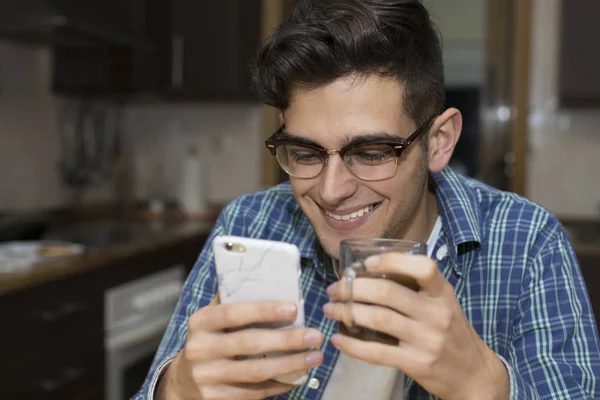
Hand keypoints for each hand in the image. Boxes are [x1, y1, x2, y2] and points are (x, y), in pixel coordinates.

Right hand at [158, 295, 323, 399]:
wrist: (183, 379)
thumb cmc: (209, 339)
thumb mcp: (212, 317)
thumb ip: (233, 300)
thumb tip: (268, 278)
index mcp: (200, 322)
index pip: (233, 313)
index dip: (263, 310)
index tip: (293, 309)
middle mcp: (199, 349)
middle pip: (249, 344)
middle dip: (287, 340)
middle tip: (314, 335)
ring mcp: (207, 377)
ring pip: (256, 371)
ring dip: (290, 364)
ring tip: (314, 357)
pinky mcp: (216, 398)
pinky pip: (254, 393)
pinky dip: (279, 384)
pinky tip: (298, 376)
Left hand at [323, 253, 508, 399]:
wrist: (474, 374)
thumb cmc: (451, 332)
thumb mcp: (444, 304)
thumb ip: (418, 289)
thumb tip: (371, 272)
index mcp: (443, 293)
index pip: (423, 267)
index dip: (392, 261)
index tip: (365, 263)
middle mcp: (437, 313)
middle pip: (388, 293)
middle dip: (353, 288)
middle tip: (335, 289)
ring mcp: (427, 340)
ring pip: (379, 319)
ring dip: (347, 312)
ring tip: (330, 309)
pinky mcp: (417, 363)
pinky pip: (377, 352)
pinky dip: (353, 345)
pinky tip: (339, 339)